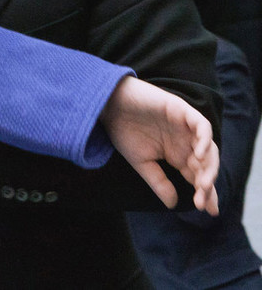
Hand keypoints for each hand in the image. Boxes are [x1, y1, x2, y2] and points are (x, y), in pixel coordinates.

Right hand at [100, 76, 218, 215]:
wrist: (108, 105)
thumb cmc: (122, 131)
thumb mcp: (141, 163)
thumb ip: (158, 182)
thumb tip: (174, 205)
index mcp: (177, 154)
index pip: (198, 175)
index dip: (207, 193)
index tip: (208, 211)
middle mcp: (185, 141)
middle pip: (207, 165)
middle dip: (207, 184)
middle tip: (201, 200)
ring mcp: (186, 126)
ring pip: (209, 148)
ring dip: (209, 167)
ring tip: (202, 183)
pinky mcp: (182, 110)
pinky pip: (202, 126)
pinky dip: (204, 140)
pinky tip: (198, 156)